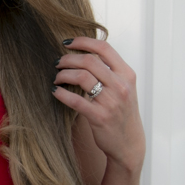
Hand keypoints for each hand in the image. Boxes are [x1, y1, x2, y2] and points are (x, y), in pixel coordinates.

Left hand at [52, 37, 145, 172]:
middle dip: (68, 59)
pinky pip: (76, 101)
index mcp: (127, 75)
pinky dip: (62, 94)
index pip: (104, 48)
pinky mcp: (99, 117)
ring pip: (81, 77)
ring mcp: (111, 102)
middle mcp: (121, 86)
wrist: (129, 143)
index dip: (83, 41)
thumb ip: (110, 72)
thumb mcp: (123, 88)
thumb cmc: (122, 113)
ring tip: (57, 78)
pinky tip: (55, 91)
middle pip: (89, 61)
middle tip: (58, 63)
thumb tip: (85, 54)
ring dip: (63, 75)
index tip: (68, 43)